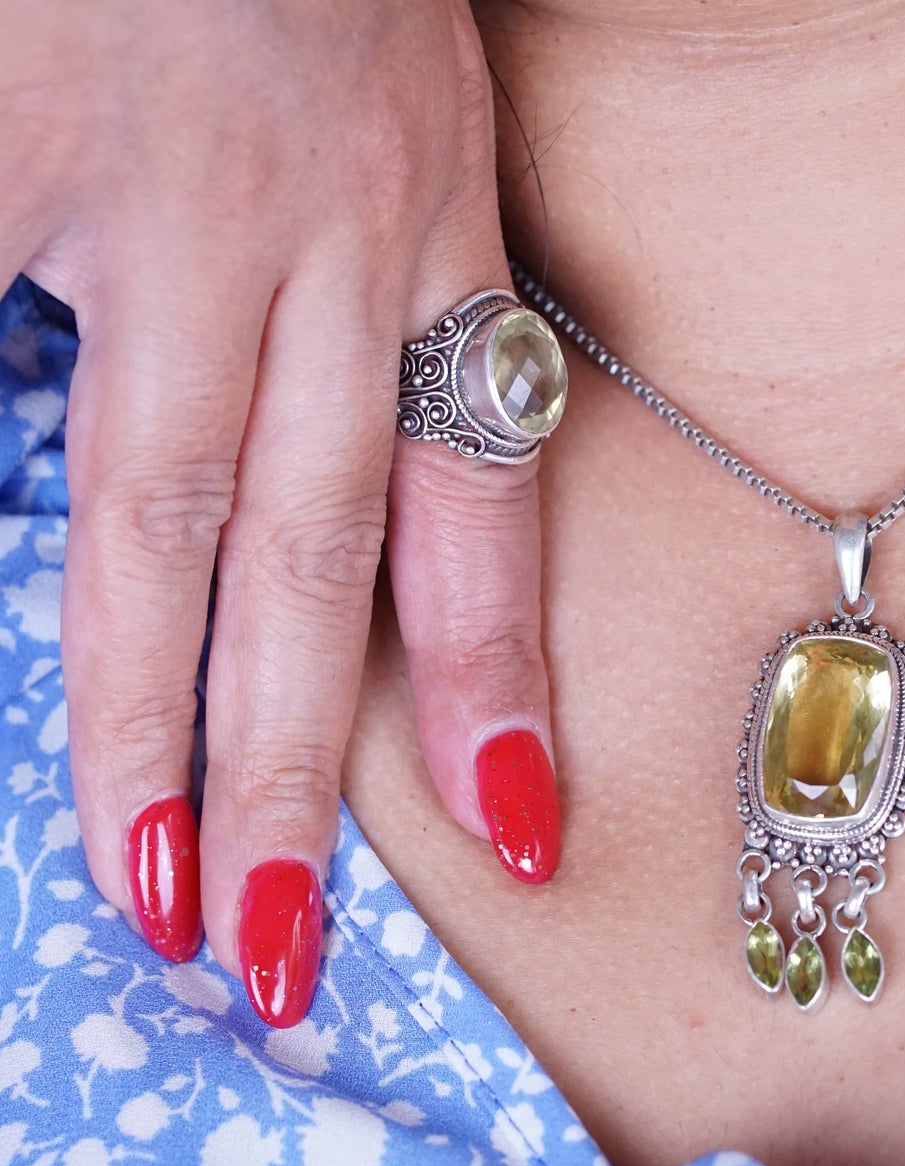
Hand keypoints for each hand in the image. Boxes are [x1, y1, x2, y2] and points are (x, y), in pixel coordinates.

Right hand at [3, 0, 559, 1024]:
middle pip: (314, 561)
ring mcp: (164, 209)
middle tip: (278, 946)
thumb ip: (358, 330)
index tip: (517, 834)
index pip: (481, 512)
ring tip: (150, 882)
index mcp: (427, 244)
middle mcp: (321, 248)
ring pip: (163, 514)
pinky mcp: (17, 150)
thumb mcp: (393, 144)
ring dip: (149, 715)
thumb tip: (283, 536)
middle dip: (297, 769)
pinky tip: (15, 649)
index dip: (498, 683)